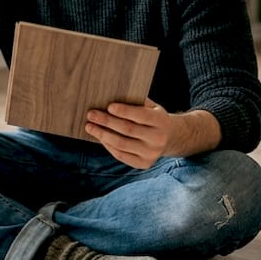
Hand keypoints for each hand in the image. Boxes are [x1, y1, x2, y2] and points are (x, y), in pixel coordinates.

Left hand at [85, 101, 220, 168]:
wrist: (171, 138)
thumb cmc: (154, 118)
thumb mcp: (152, 107)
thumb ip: (137, 102)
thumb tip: (112, 95)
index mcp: (161, 122)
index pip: (141, 116)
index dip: (124, 111)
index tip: (109, 106)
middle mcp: (158, 139)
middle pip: (128, 130)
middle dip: (107, 121)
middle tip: (91, 114)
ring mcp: (151, 154)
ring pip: (121, 144)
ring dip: (102, 135)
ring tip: (90, 126)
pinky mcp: (143, 164)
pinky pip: (121, 155)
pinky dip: (108, 145)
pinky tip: (99, 137)